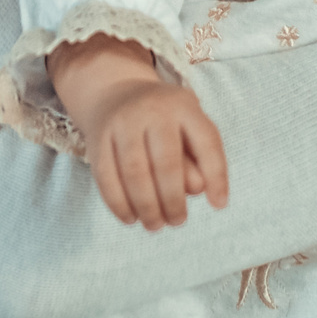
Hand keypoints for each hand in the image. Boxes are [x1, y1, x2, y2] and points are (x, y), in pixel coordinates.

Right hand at [49, 35, 229, 228]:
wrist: (116, 92)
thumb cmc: (164, 123)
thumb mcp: (188, 128)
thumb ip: (199, 159)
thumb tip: (200, 190)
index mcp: (184, 106)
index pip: (207, 142)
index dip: (216, 176)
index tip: (218, 206)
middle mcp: (153, 110)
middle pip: (166, 163)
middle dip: (173, 200)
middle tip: (177, 222)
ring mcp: (122, 122)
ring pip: (135, 173)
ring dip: (146, 207)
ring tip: (155, 225)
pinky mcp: (98, 138)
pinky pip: (107, 177)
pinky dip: (119, 203)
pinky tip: (130, 218)